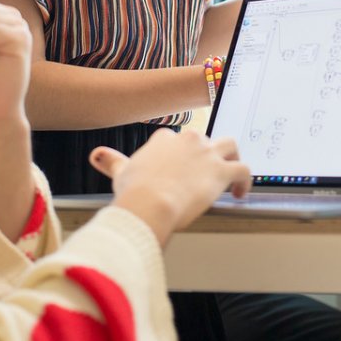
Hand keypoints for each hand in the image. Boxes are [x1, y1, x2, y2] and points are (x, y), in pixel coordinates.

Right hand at [89, 128, 250, 245]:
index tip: (180, 170)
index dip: (180, 155)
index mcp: (166, 138)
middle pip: (205, 141)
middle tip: (204, 175)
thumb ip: (111, 161)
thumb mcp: (121, 172)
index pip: (177, 140)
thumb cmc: (135, 190)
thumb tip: (95, 154)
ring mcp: (207, 154)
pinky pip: (243, 169)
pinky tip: (239, 194)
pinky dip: (245, 180)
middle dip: (206, 155)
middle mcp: (189, 140)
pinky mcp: (222, 171)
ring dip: (232, 158)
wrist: (150, 201)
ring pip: (230, 146)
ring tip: (230, 176)